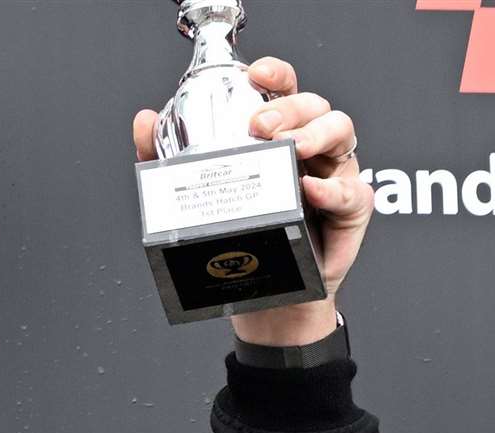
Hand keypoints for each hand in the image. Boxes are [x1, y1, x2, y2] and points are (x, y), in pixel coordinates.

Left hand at [133, 57, 374, 345]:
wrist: (265, 297)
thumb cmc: (239, 239)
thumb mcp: (198, 195)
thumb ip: (167, 158)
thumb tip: (144, 119)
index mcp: (278, 135)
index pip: (284, 90)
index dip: (276, 74)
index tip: (257, 73)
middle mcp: (310, 147)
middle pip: (313, 105)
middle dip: (289, 106)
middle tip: (261, 124)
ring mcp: (333, 173)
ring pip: (341, 131)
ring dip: (316, 133)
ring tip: (292, 148)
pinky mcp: (348, 209)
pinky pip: (350, 192)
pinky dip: (331, 188)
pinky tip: (309, 191)